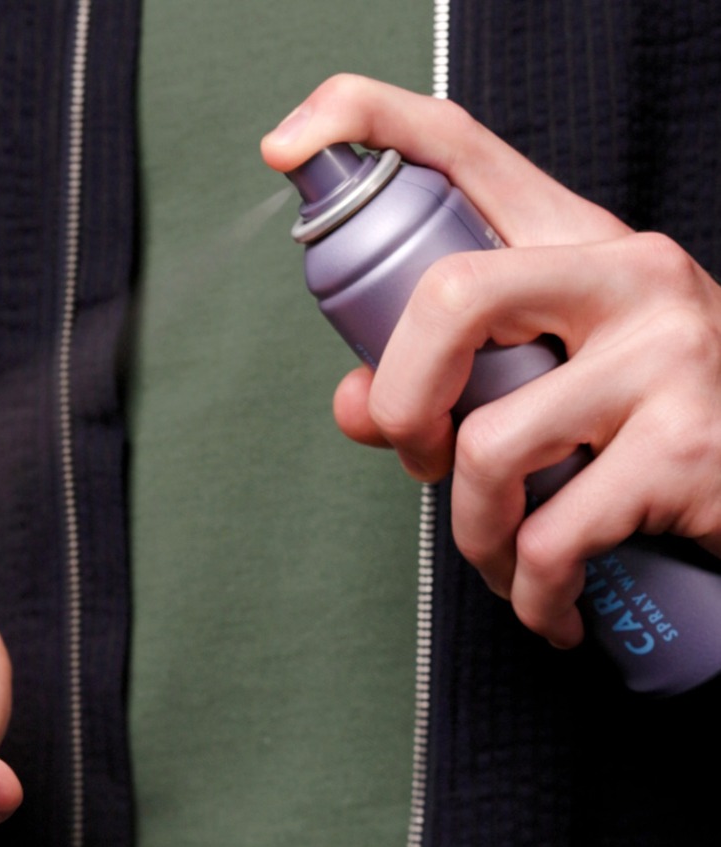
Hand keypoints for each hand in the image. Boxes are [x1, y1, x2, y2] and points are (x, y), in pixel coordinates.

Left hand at [262, 75, 720, 647]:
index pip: (460, 144)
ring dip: (473, 534)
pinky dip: (530, 594)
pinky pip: (551, 537)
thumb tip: (355, 406)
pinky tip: (549, 608)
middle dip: (403, 405)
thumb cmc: (646, 423)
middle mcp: (627, 273)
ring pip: (491, 446)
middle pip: (450, 296)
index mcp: (575, 241)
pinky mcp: (688, 445)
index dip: (362, 122)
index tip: (283, 145)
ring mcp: (667, 351)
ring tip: (501, 557)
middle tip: (423, 461)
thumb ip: (446, 382)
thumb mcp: (550, 378)